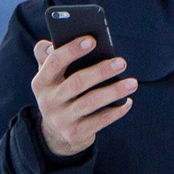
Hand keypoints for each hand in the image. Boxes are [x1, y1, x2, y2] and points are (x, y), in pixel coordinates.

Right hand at [31, 37, 136, 156]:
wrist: (55, 133)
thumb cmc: (60, 91)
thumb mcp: (49, 75)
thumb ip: (48, 55)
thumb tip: (52, 42)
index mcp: (41, 82)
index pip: (54, 62)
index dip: (72, 50)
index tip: (93, 40)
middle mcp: (48, 101)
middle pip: (77, 83)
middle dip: (101, 71)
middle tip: (122, 62)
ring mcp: (61, 119)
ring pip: (90, 102)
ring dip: (114, 91)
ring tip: (133, 83)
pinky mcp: (75, 133)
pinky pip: (99, 121)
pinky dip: (115, 111)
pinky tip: (127, 102)